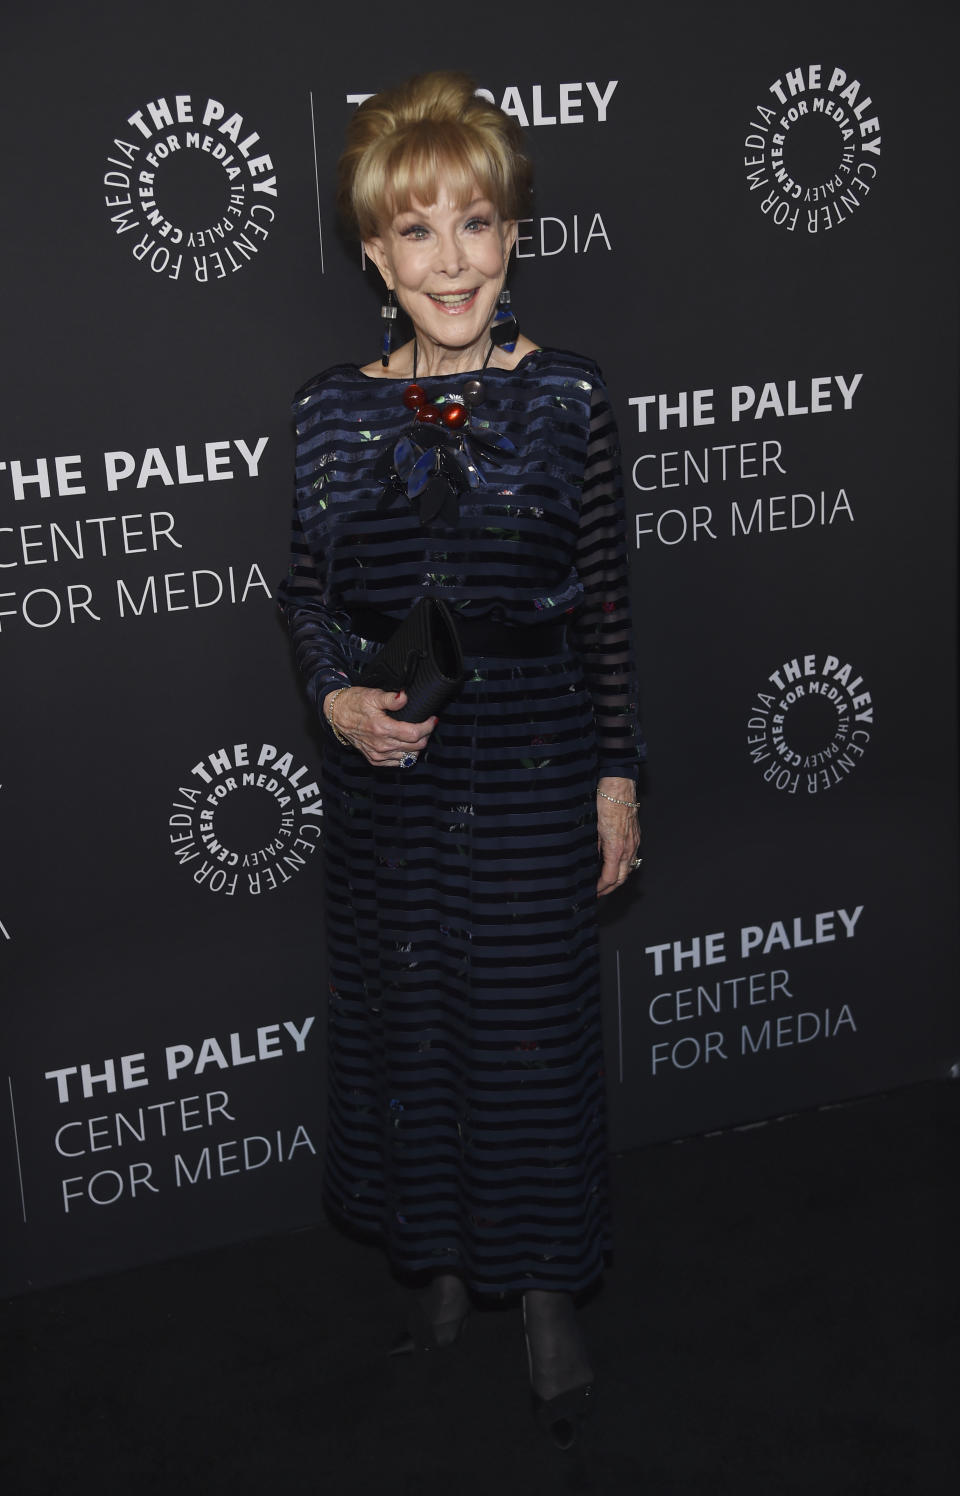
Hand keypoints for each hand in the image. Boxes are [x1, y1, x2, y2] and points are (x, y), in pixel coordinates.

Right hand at [325, 688, 436, 766]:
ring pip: (409, 757)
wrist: (336, 714)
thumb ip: (390, 698)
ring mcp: (378, 755)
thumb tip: (404, 697)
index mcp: (382, 729)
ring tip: (417, 733)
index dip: (428, 726)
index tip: (432, 719)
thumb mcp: (372, 695)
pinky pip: (398, 762)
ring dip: (417, 746)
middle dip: (425, 735)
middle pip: (416, 746)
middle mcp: (381, 745)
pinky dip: (406, 754)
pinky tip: (406, 744)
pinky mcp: (375, 760)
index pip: (415, 734)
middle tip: (426, 724)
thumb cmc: (354, 703)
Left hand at [596, 776, 640, 896]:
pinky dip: (624, 867)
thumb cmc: (605, 803)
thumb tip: (590, 859)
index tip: (592, 892)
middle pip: (621, 878)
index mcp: (616, 848)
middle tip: (598, 893)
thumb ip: (593, 847)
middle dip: (609, 888)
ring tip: (606, 883)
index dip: (600, 888)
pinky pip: (632, 858)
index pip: (609, 877)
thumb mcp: (592, 828)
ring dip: (617, 879)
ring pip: (628, 869)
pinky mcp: (636, 837)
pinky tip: (616, 866)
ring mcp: (634, 843)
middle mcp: (628, 848)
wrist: (619, 787)